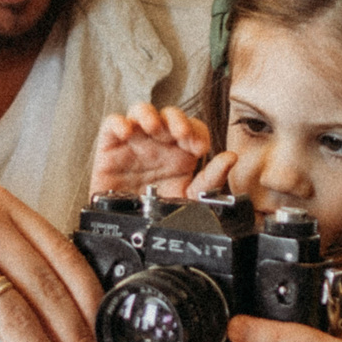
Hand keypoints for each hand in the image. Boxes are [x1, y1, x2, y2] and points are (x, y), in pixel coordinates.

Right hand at [91, 104, 230, 199]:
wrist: (129, 230)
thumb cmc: (156, 212)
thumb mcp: (188, 198)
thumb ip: (210, 180)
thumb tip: (230, 158)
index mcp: (180, 152)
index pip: (193, 128)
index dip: (198, 132)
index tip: (199, 148)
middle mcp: (158, 142)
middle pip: (169, 115)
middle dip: (177, 120)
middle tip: (181, 134)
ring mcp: (135, 142)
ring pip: (141, 111)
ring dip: (149, 114)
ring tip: (154, 127)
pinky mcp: (110, 146)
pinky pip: (112, 124)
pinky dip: (118, 122)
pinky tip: (126, 132)